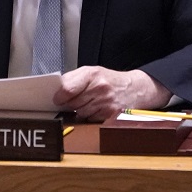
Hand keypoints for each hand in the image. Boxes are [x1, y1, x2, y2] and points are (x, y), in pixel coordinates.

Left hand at [54, 67, 171, 121]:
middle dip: (70, 104)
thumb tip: (56, 92)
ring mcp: (106, 102)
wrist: (135, 88)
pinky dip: (91, 117)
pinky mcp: (110, 114)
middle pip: (72, 103)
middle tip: (74, 100)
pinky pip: (91, 119)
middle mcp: (99, 87)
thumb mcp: (92, 71)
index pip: (67, 89)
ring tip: (89, 102)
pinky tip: (97, 109)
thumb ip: (73, 79)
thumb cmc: (110, 80)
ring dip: (81, 111)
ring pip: (80, 113)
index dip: (59, 96)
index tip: (57, 99)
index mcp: (91, 74)